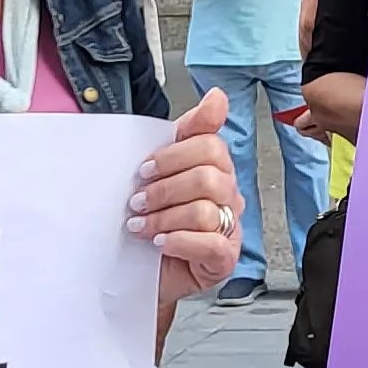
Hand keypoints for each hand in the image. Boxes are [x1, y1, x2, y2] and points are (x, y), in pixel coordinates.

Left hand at [138, 91, 242, 304]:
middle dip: (164, 188)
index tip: (145, 168)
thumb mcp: (161, 171)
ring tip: (141, 226)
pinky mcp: (224, 259)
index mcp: (215, 168)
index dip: (173, 155)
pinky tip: (161, 243)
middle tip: (139, 200)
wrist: (142, 271)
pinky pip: (211, 243)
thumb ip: (187, 131)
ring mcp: (229, 227)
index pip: (210, 145)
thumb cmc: (153, 220)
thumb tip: (217, 96)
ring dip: (164, 217)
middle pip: (208, 176)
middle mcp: (227, 196)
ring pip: (205, 210)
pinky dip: (180, 241)